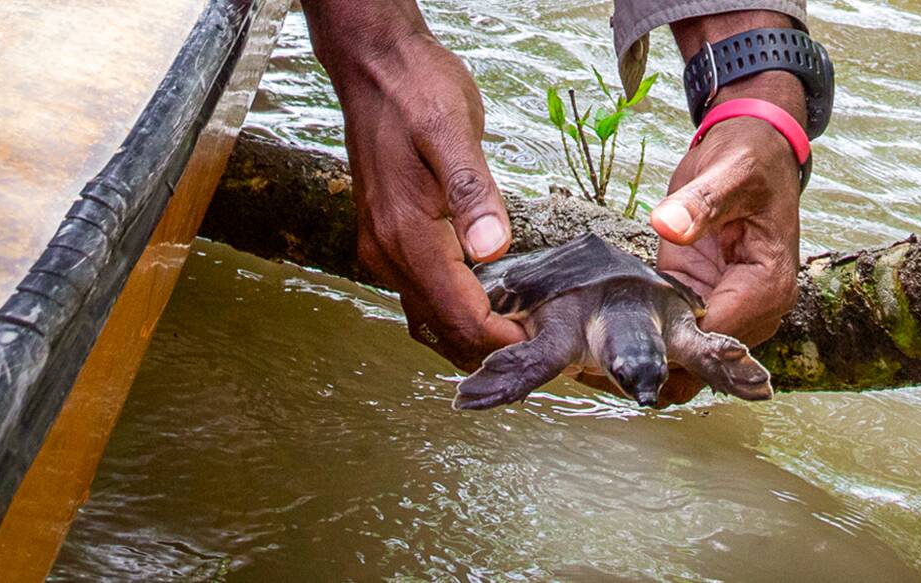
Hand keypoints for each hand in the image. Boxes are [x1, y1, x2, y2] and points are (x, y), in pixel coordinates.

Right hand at [304, 3, 523, 367]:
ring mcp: (383, 249)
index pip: (458, 316)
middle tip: (546, 344)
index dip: (503, 339)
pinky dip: (453, 313)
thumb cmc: (416, 91)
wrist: (374, 66)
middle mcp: (388, 252)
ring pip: (428, 319)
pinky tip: (486, 304)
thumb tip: (494, 248)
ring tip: (523, 331)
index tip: (546, 342)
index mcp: (406, 235)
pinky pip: (419, 296)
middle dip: (492, 347)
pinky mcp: (386, 239)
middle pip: (443, 330)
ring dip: (472, 336)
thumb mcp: (452, 130)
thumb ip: (473, 192)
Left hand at [570, 76, 806, 407]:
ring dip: (647, 365)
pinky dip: (649, 347)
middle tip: (586, 369)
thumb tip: (669, 226)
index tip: (617, 349)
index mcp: (768, 285)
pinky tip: (601, 353)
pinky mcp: (705, 300)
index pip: (716, 337)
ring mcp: (730, 308)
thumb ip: (699, 203)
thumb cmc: (749, 161)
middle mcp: (756, 308)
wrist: (755, 151)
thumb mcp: (727, 175)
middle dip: (651, 367)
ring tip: (584, 368)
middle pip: (703, 362)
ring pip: (691, 362)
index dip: (669, 347)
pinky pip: (680, 338)